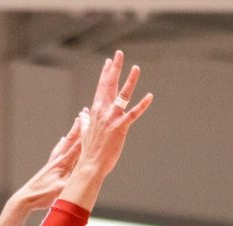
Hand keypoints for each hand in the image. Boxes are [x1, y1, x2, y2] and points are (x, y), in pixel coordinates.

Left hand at [9, 112, 86, 209]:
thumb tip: (86, 177)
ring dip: (72, 133)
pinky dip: (61, 144)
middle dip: (79, 127)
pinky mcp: (48, 167)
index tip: (93, 122)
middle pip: (71, 140)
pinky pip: (57, 151)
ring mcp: (52, 163)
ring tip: (76, 123)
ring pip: (64, 144)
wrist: (25, 198)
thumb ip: (73, 182)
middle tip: (84, 113)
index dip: (86, 135)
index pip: (78, 147)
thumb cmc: (43, 196)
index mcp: (63, 164)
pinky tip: (62, 141)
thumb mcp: (61, 190)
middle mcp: (58, 160)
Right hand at [61, 51, 152, 209]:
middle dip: (114, 69)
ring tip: (136, 67)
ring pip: (122, 96)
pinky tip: (150, 96)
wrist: (91, 166)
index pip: (100, 88)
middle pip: (109, 85)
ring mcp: (112, 119)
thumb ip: (86, 121)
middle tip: (119, 54)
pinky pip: (133, 114)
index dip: (105, 74)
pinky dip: (142, 105)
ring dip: (129, 81)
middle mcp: (103, 112)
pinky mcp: (120, 128)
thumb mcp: (86, 133)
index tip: (108, 62)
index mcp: (95, 112)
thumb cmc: (89, 151)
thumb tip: (82, 113)